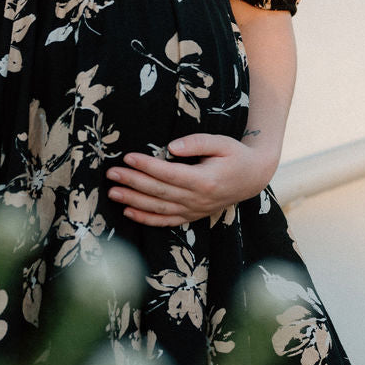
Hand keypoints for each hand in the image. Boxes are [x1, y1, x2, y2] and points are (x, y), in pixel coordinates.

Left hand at [105, 133, 278, 226]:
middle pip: (159, 192)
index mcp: (205, 181)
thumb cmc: (235, 155)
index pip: (169, 174)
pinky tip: (129, 212)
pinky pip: (166, 221)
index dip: (147, 166)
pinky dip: (146, 219)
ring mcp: (195, 211)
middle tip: (112, 174)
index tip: (128, 156)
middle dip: (133, 183)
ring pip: (159, 209)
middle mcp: (198, 200)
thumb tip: (171, 147)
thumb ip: (197, 142)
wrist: (253, 177)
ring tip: (113, 193)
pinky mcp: (192, 216)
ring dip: (133, 202)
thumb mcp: (222, 142)